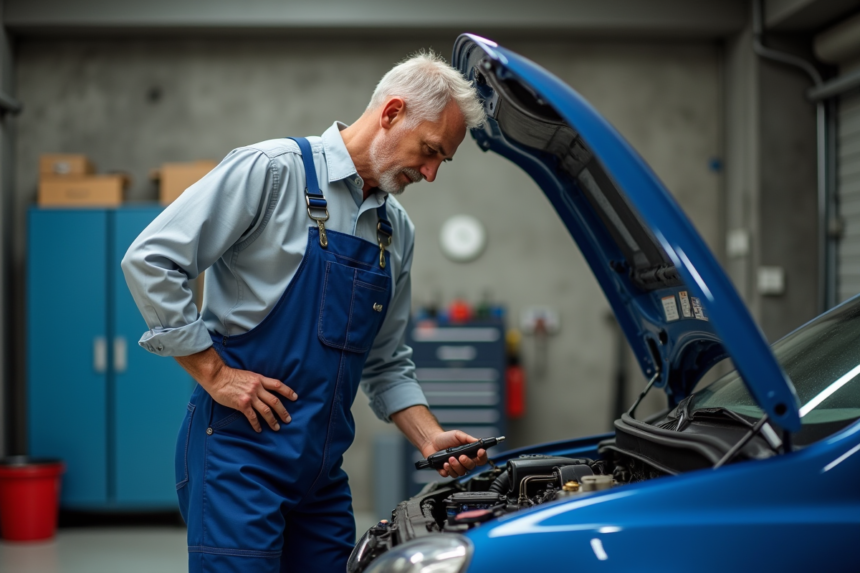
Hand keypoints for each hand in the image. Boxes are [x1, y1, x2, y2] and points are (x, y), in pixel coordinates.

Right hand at [175, 347, 297, 432]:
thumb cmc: (230, 375)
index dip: (288, 391)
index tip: (295, 397)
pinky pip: (252, 417)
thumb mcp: (248, 375)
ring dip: (273, 420)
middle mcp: (257, 388)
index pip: (278, 385)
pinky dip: (257, 424)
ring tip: (277, 427)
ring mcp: (250, 397)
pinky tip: (259, 430)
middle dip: (283, 411)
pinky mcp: (242, 405)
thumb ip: (257, 382)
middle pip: (275, 401)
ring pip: (266, 410)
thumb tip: (264, 390)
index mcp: (260, 379)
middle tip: (288, 419)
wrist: (217, 377)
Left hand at [423, 430, 488, 477]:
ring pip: (461, 473)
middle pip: (471, 467)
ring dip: (455, 466)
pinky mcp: (446, 471)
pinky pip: (450, 475)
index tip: (480, 452)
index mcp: (469, 453)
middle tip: (460, 456)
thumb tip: (479, 441)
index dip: (482, 457)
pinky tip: (444, 464)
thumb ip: (468, 438)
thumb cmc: (445, 438)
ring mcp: (455, 467)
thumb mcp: (458, 435)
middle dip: (466, 462)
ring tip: (449, 458)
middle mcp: (464, 462)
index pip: (481, 459)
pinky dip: (447, 470)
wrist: (431, 441)